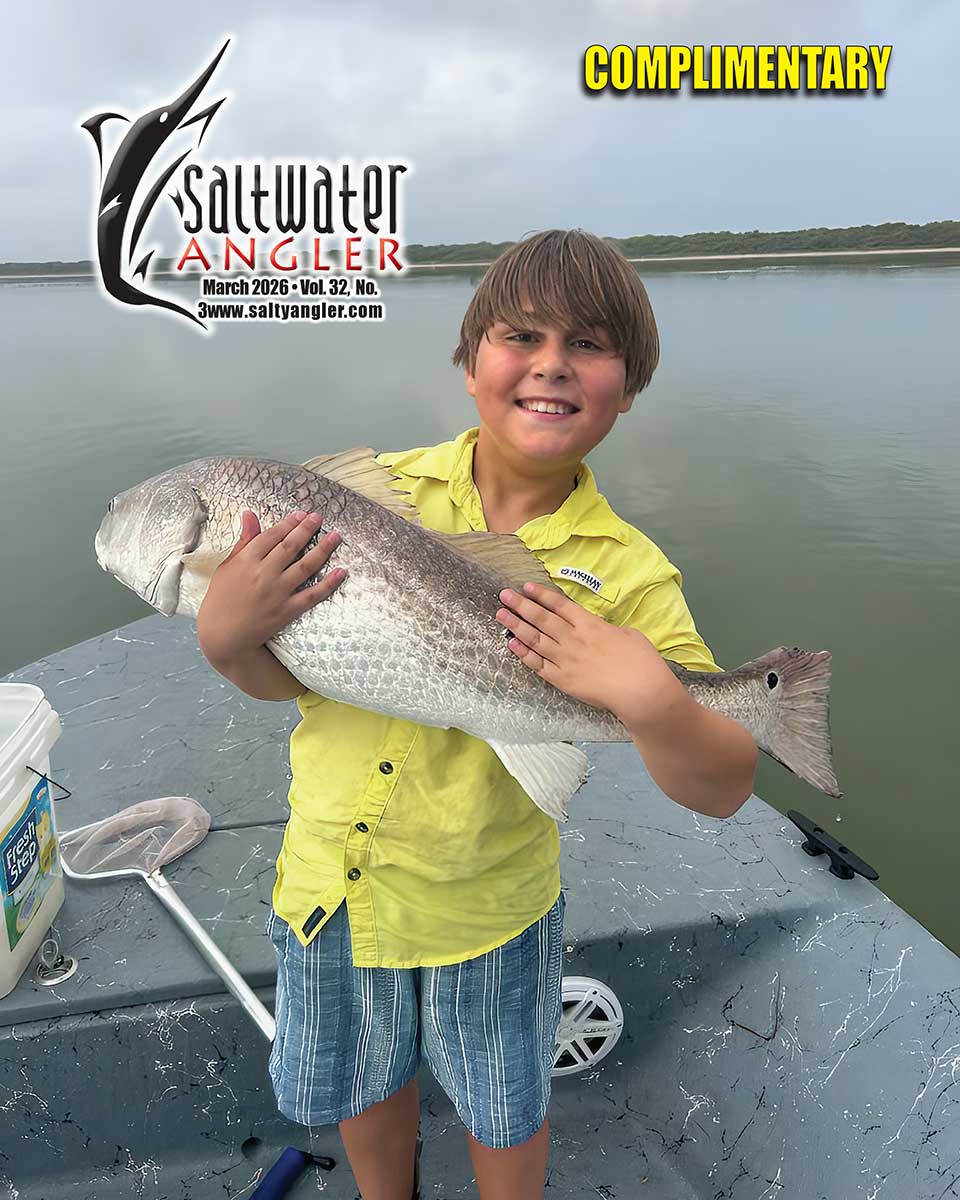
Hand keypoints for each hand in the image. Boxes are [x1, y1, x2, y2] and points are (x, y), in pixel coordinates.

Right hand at [197, 509, 345, 666]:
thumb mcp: (227, 566)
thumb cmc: (221, 599)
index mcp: (247, 560)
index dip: (289, 523)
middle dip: (307, 529)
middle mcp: (264, 574)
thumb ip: (243, 540)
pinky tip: (341, 571)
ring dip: (323, 550)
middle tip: (319, 517)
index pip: (272, 536)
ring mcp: (277, 592)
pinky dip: (328, 583)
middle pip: (290, 547)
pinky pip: (312, 595)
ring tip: (335, 536)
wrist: (223, 634)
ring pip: (305, 567)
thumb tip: (249, 514)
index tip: (301, 515)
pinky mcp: (287, 610)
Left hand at [495, 581, 685, 725]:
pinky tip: (511, 643)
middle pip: (541, 618)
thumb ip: (608, 629)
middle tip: (504, 595)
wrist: (640, 691)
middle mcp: (573, 639)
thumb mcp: (629, 634)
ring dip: (515, 625)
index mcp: (590, 625)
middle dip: (521, 605)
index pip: (559, 605)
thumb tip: (599, 629)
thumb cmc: (642, 661)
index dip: (541, 595)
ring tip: (500, 614)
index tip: (526, 587)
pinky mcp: (562, 680)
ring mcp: (565, 660)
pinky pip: (537, 664)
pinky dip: (523, 653)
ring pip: (534, 639)